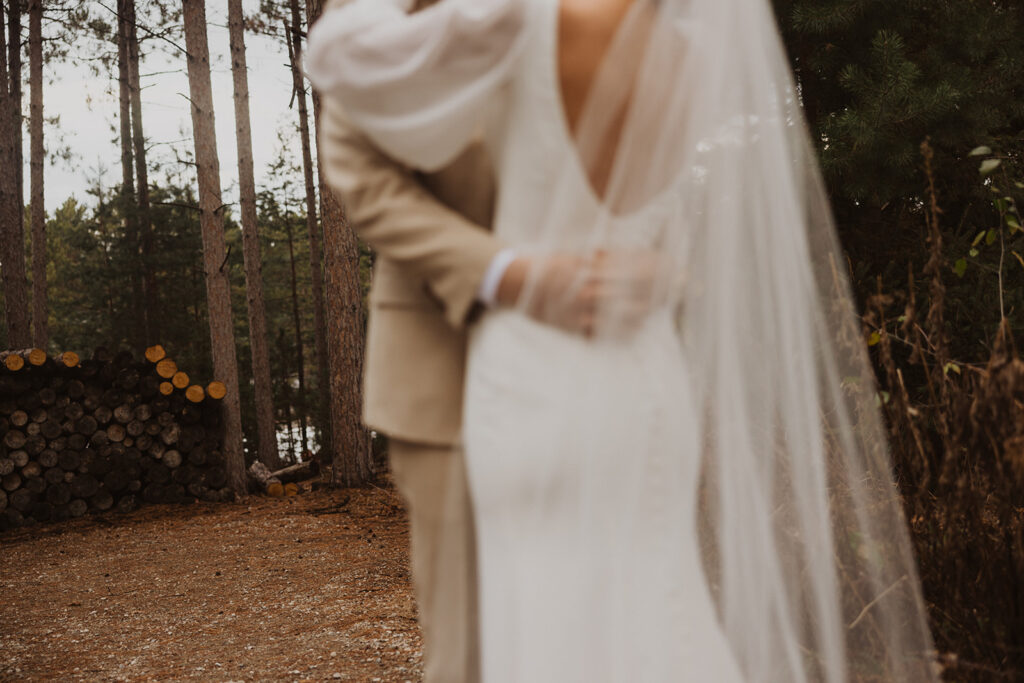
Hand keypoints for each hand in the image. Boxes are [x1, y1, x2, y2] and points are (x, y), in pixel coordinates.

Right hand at [495, 249, 664, 336]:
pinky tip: (640, 324)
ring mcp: (583, 311)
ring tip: (665, 303)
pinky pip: (605, 332)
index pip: (631, 268)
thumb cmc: (550, 266)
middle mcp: (589, 290)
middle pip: (633, 290)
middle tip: (683, 283)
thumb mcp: (575, 254)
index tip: (673, 265)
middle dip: (661, 286)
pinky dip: (624, 329)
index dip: (655, 267)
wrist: (517, 283)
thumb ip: (601, 257)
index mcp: (590, 269)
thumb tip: (631, 256)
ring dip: (648, 307)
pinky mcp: (576, 327)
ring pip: (624, 312)